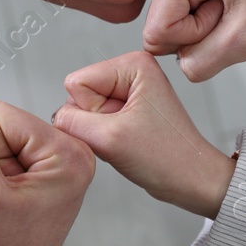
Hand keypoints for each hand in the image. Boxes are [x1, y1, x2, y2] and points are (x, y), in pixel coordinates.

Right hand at [54, 51, 233, 218]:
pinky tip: (125, 145)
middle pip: (79, 96)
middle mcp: (130, 72)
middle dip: (94, 123)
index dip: (90, 112)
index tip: (118, 126)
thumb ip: (71, 122)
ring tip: (126, 142)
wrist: (191, 181)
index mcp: (133, 64)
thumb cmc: (167, 157)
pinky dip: (104, 139)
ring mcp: (127, 92)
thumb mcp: (109, 138)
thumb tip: (55, 117)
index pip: (76, 82)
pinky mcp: (125, 111)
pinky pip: (94, 123)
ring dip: (98, 133)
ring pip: (84, 111)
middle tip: (122, 137)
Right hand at [145, 0, 245, 80]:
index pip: (157, 32)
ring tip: (233, 14)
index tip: (226, 17)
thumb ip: (197, 62)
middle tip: (232, 16)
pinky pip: (183, 30)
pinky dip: (208, 32)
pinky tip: (228, 15)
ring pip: (171, 34)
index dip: (194, 37)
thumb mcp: (242, 41)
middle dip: (199, 36)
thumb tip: (179, 67)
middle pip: (161, 32)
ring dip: (205, 35)